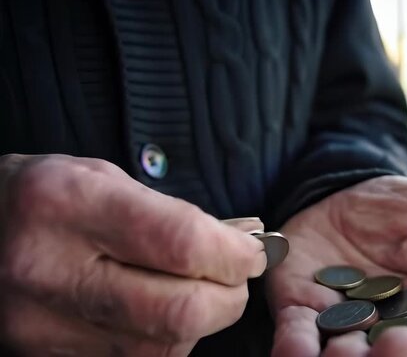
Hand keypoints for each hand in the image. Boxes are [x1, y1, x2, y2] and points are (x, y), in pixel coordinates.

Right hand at [0, 154, 266, 355]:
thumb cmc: (47, 197)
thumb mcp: (106, 179)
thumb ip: (174, 214)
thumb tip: (243, 242)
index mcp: (69, 203)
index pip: (182, 243)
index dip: (235, 254)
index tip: (254, 252)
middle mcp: (50, 269)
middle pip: (180, 312)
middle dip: (230, 298)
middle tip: (237, 278)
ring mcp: (41, 325)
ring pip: (163, 348)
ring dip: (201, 323)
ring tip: (198, 290)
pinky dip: (166, 342)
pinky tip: (160, 312)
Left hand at [268, 175, 406, 356]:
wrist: (340, 195)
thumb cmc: (402, 206)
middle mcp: (398, 324)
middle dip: (401, 356)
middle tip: (399, 345)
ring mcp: (349, 324)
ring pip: (351, 355)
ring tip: (346, 354)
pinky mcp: (304, 315)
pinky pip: (300, 339)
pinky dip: (298, 349)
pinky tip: (297, 350)